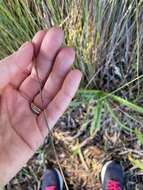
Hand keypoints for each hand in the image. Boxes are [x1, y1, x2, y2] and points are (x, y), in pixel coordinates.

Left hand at [0, 27, 81, 185]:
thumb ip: (6, 68)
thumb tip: (27, 48)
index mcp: (3, 87)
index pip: (24, 64)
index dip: (35, 49)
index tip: (46, 35)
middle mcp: (18, 98)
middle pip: (39, 75)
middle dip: (50, 56)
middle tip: (60, 39)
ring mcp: (29, 114)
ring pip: (50, 90)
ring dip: (61, 72)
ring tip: (70, 54)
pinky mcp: (39, 130)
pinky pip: (55, 109)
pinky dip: (66, 93)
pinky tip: (74, 77)